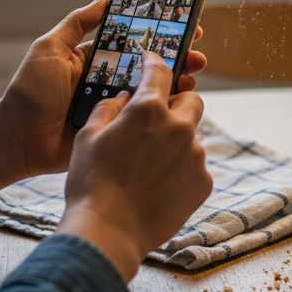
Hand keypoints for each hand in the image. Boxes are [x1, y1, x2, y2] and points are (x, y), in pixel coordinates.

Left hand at [0, 0, 206, 179]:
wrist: (18, 140)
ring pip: (152, 90)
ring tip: (193, 70)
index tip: (180, 21)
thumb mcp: (48, 49)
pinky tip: (179, 99)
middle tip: (196, 48)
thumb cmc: (29, 93)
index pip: (132, 42)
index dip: (156, 32)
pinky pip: (144, 118)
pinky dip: (164, 108)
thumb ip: (76, 24)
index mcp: (95, 60)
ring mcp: (115, 107)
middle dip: (175, 55)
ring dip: (176, 79)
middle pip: (149, 65)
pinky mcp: (117, 130)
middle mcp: (108, 81)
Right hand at [58, 51, 211, 281]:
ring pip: (192, 137)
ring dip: (176, 141)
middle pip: (191, 100)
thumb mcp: (88, 137)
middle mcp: (179, 127)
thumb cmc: (91, 182)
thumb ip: (109, 108)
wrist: (109, 232)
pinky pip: (195, 165)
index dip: (155, 61)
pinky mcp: (203, 182)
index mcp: (148, 109)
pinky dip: (181, 169)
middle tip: (157, 118)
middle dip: (177, 103)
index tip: (153, 59)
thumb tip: (124, 98)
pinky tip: (158, 185)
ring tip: (149, 165)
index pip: (159, 71)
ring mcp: (195, 156)